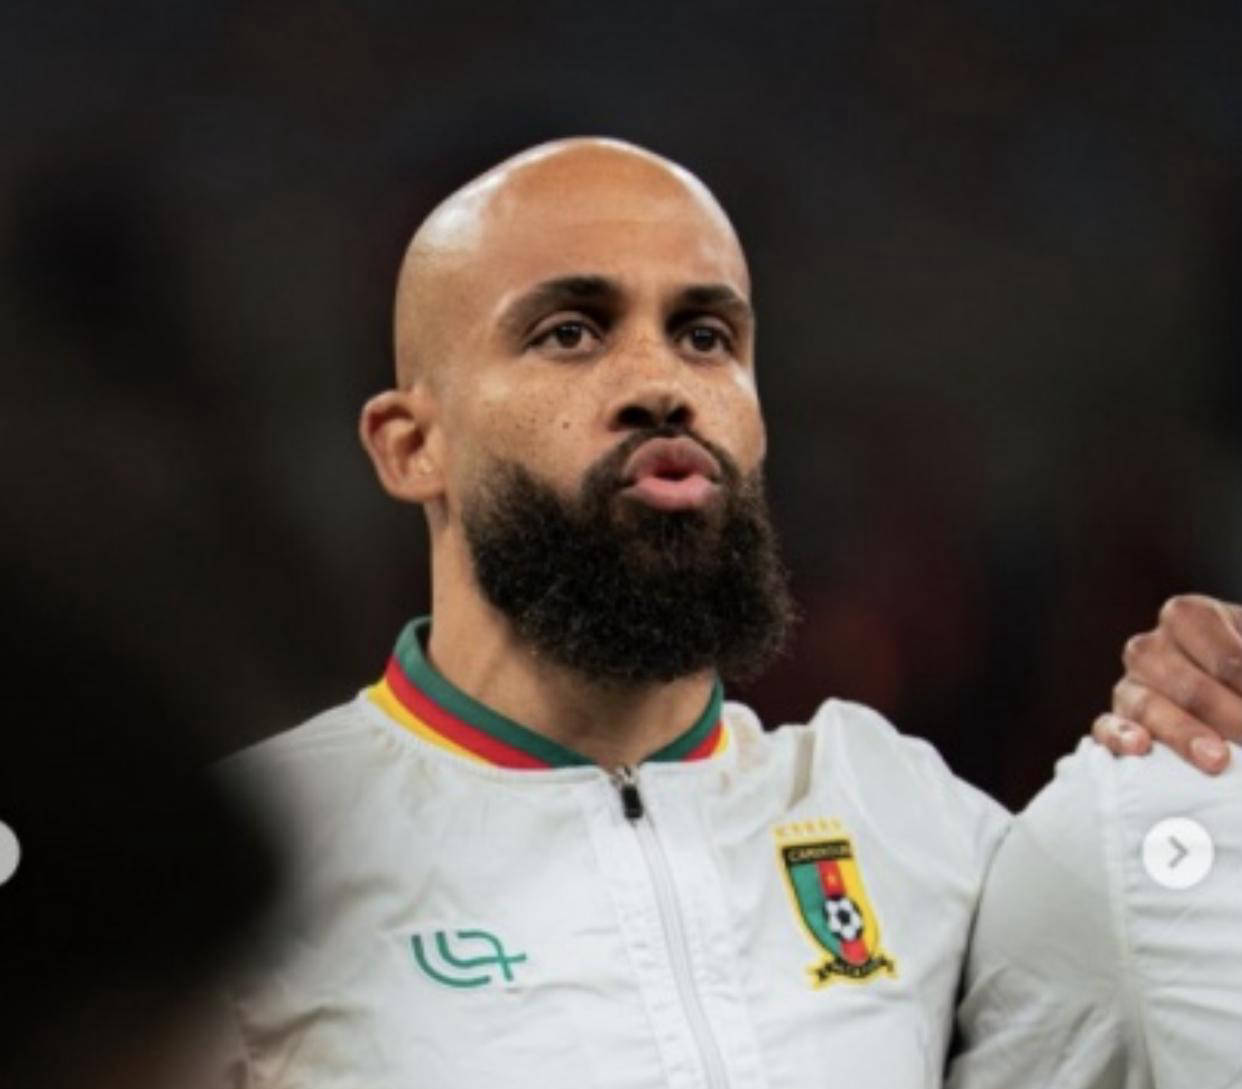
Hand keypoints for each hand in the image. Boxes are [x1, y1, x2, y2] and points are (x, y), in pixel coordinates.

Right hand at [1093, 594, 1241, 772]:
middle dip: (1225, 712)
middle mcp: (1151, 647)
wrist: (1224, 689)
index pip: (1213, 642)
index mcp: (1188, 616)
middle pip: (1182, 679)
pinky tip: (1140, 747)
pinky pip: (1105, 727)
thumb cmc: (1238, 673)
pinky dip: (1120, 736)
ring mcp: (1129, 686)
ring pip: (1146, 705)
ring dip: (1184, 733)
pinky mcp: (1115, 722)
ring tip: (1217, 760)